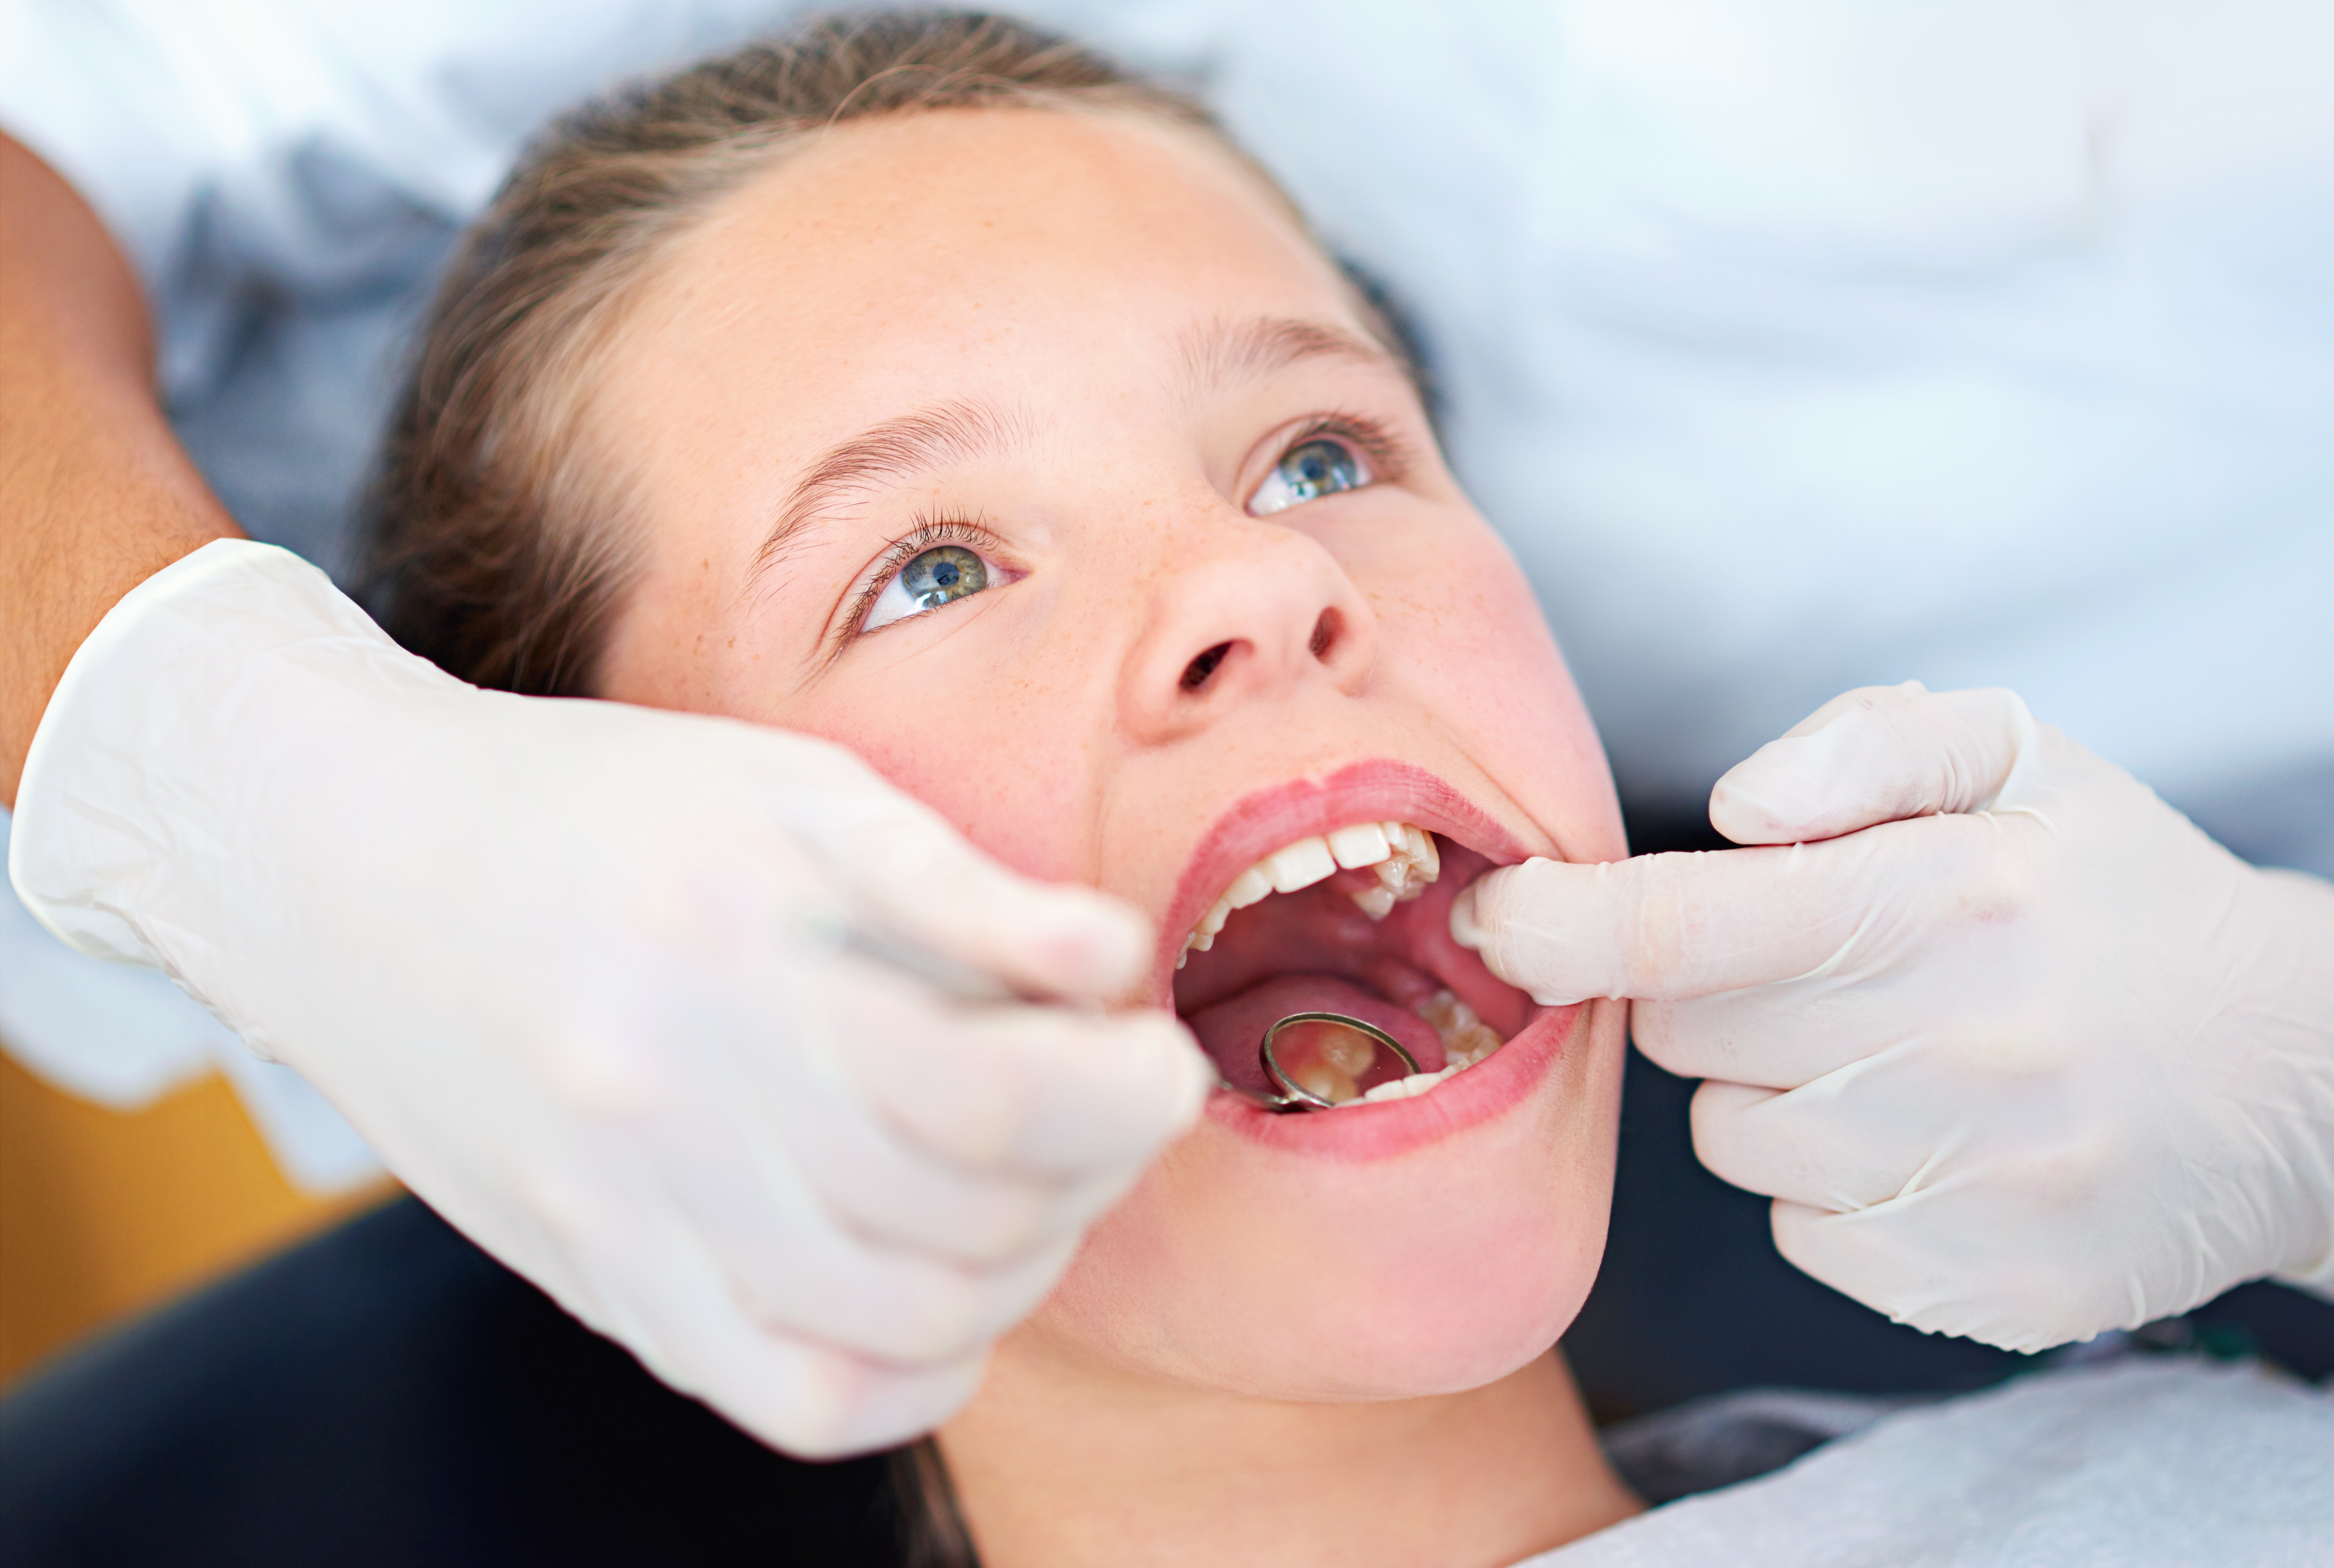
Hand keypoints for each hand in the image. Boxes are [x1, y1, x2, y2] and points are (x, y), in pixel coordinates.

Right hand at [10, 540, 1211, 1453]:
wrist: (351, 871)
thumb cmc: (601, 809)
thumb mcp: (793, 791)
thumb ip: (960, 885)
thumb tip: (1114, 960)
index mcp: (737, 966)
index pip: (993, 1099)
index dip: (1125, 1093)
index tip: (1163, 1054)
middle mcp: (677, 1114)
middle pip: (968, 1219)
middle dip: (1095, 1164)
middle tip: (1109, 1096)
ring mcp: (633, 1222)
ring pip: (908, 1321)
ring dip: (1027, 1259)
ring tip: (1037, 1172)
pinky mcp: (606, 1288)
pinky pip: (803, 1400)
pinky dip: (918, 1364)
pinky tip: (951, 1284)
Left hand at [1451, 681, 2333, 1350]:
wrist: (2300, 1071)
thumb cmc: (2115, 894)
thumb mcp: (2019, 760)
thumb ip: (1865, 745)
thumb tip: (1733, 807)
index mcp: (1950, 901)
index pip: (1685, 925)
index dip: (1556, 925)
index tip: (1493, 916)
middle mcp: (1960, 1048)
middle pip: (1690, 1035)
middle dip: (1715, 996)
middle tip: (1824, 971)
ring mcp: (1975, 1183)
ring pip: (1733, 1142)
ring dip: (1775, 1094)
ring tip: (1898, 1055)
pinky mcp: (1985, 1287)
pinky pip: (1806, 1236)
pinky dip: (1837, 1191)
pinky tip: (1933, 1140)